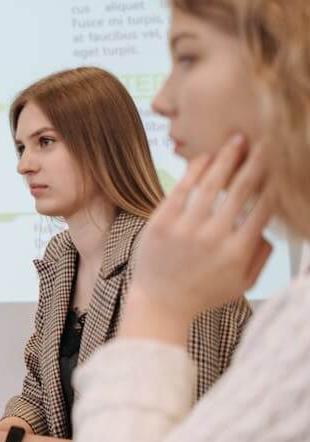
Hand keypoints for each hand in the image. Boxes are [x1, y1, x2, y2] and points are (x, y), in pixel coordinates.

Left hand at [124, 134, 274, 342]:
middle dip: (257, 161)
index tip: (281, 164)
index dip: (275, 182)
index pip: (264, 208)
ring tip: (237, 139)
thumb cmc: (204, 293)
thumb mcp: (242, 283)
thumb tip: (270, 227)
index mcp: (238, 252)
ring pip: (212, 184)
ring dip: (227, 157)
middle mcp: (214, 238)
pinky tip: (206, 156)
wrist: (160, 302)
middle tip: (266, 140)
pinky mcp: (161, 223)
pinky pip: (182, 189)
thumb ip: (261, 256)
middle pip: (242, 190)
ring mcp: (185, 229)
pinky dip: (195, 169)